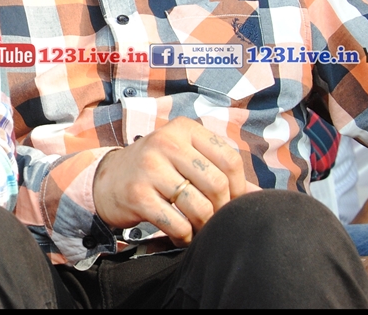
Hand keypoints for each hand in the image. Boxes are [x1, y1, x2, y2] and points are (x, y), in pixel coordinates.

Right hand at [93, 117, 248, 245]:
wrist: (106, 180)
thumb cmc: (155, 170)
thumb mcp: (185, 159)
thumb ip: (220, 171)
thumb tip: (260, 196)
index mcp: (184, 129)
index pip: (230, 159)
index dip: (239, 188)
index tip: (232, 203)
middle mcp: (167, 142)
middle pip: (217, 184)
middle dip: (222, 210)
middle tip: (216, 221)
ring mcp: (150, 168)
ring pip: (199, 206)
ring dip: (204, 227)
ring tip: (200, 230)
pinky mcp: (137, 194)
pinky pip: (176, 223)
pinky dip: (185, 238)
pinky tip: (182, 237)